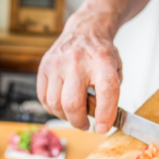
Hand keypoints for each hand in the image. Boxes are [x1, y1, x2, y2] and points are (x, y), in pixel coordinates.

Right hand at [37, 13, 122, 132]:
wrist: (84, 30)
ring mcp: (57, 63)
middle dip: (79, 121)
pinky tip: (62, 105)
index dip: (104, 114)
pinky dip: (53, 108)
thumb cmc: (99, 54)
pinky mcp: (44, 67)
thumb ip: (110, 95)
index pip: (106, 90)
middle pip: (72, 103)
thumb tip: (102, 122)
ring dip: (65, 116)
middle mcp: (77, 60)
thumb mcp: (115, 70)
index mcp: (102, 60)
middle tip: (85, 124)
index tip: (102, 128)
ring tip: (73, 113)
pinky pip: (43, 98)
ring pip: (55, 104)